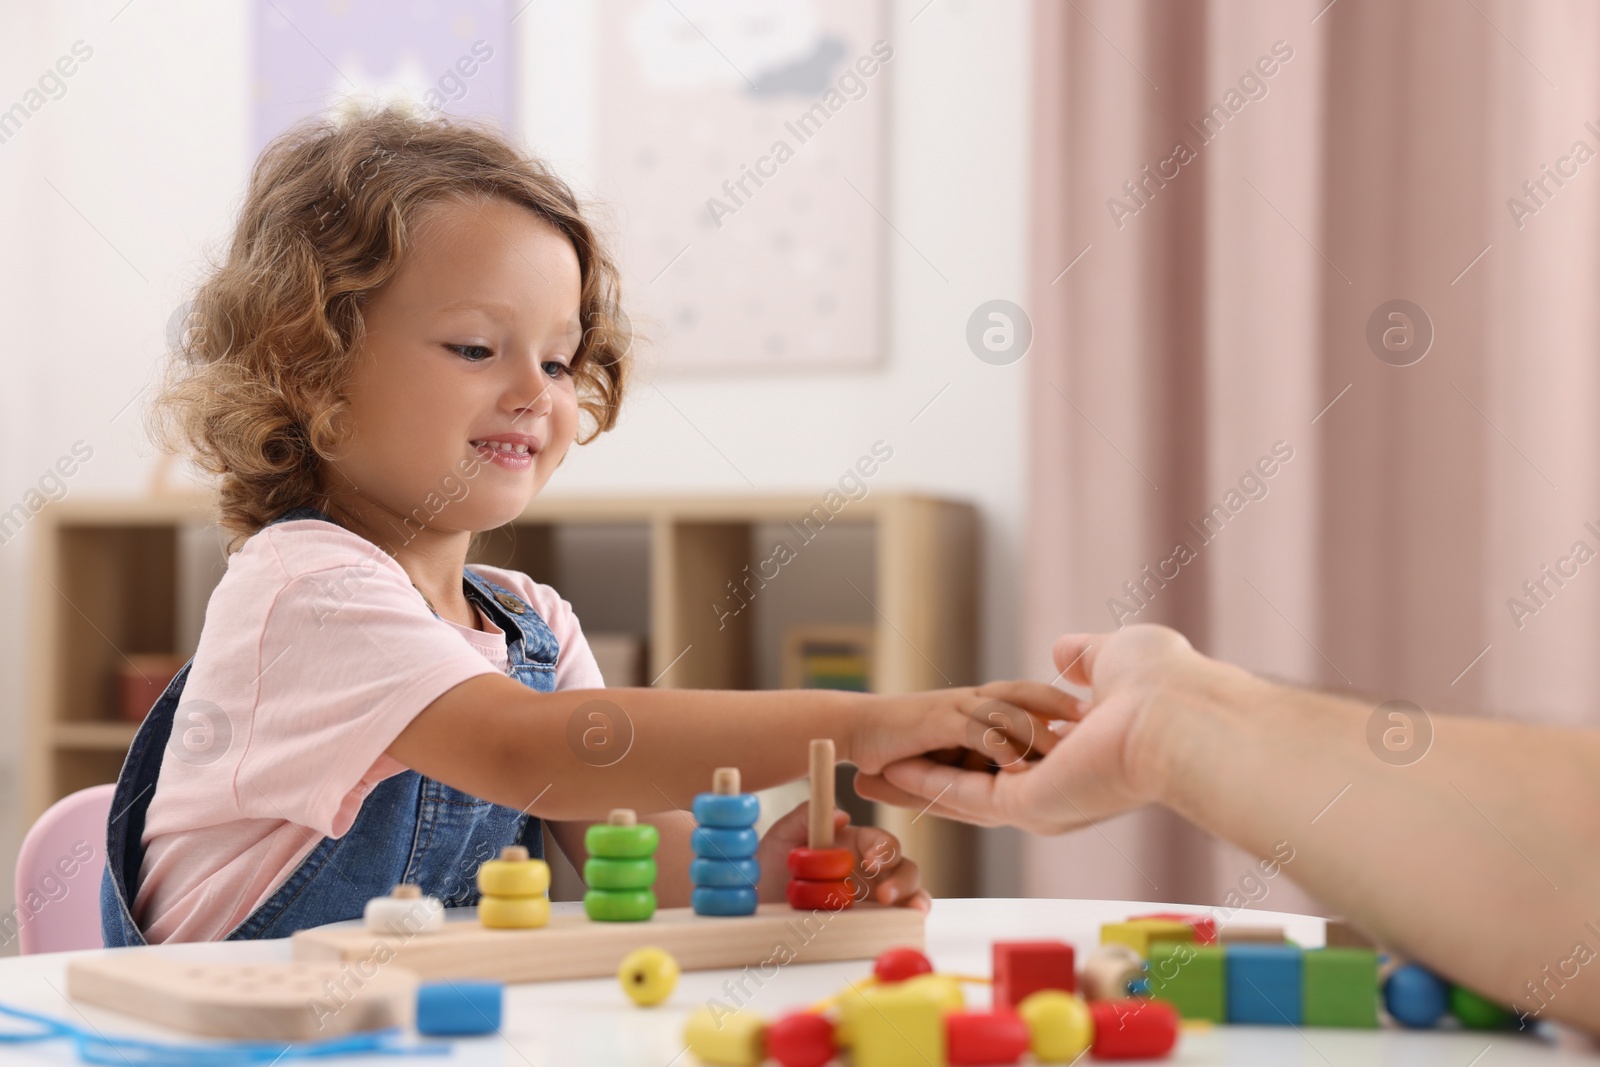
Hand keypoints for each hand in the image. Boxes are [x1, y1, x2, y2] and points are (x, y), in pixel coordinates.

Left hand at [755, 802, 931, 911]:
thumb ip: (806, 816)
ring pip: (909, 893)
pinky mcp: (870, 923)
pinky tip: (910, 920)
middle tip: (885, 895)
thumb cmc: (770, 866)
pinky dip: (909, 919)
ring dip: (914, 898)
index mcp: (853, 844)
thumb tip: (841, 814)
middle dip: (902, 879)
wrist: (756, 905)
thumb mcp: (782, 836)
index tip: (870, 862)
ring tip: (911, 909)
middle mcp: (869, 870)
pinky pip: (898, 919)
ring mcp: (872, 898)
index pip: (881, 841)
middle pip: (903, 867)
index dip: (883, 849)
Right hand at [848, 681, 1078, 776]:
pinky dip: (1000, 748)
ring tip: (1067, 747)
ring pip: (1007, 713)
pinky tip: (1021, 767)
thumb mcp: (951, 737)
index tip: (1089, 714)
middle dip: (1058, 704)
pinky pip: (979, 735)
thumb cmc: (897, 734)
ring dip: (1036, 730)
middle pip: (1025, 695)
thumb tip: (1020, 759)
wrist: (856, 729)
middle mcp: (973, 700)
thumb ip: (984, 741)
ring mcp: (957, 711)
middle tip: (1093, 720)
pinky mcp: (940, 725)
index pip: (1028, 694)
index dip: (1057, 700)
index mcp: (980, 700)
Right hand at [855, 625, 1214, 834]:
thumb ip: (1085, 658)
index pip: (1011, 760)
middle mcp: (1058, 788)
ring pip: (962, 795)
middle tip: (880, 776)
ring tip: (867, 778)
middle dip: (931, 782)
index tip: (933, 745)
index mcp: (1079, 760)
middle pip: (978, 787)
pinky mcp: (1028, 805)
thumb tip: (1061, 654)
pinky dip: (922, 784)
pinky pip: (962, 795)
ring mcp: (1043, 801)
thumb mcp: (1116, 658)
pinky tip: (884, 774)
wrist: (1180, 713)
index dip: (971, 754)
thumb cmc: (1163, 683)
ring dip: (914, 786)